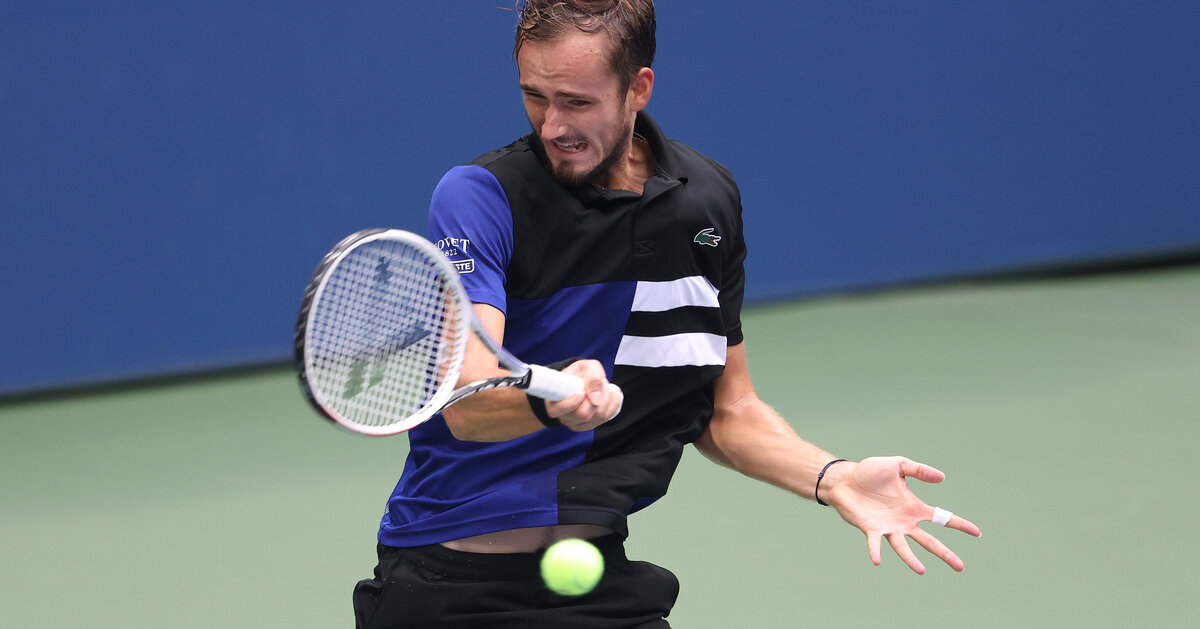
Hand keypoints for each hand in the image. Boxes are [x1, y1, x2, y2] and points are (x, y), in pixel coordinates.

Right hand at [545, 359, 622, 430]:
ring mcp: (575, 422)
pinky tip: (611, 394)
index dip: (572, 402)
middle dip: (598, 396)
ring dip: (607, 398)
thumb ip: (592, 377)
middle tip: (599, 382)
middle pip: (583, 414)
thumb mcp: (586, 366)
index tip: (581, 391)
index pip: (557, 410)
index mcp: (554, 399)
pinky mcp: (588, 425)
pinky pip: (606, 418)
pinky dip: (613, 404)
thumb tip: (596, 398)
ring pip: (598, 417)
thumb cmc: (581, 372)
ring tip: (604, 386)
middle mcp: (562, 415)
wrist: (583, 378)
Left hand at [827, 456, 981, 573]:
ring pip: (904, 548)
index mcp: (914, 507)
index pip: (941, 518)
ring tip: (921, 571)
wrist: (845, 479)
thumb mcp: (898, 465)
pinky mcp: (870, 530)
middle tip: (960, 567)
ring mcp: (888, 528)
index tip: (977, 533)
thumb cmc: (870, 473)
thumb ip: (918, 470)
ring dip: (911, 559)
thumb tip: (942, 477)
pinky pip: (875, 543)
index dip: (959, 525)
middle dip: (944, 553)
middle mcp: (904, 522)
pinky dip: (876, 551)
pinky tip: (877, 560)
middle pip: (929, 541)